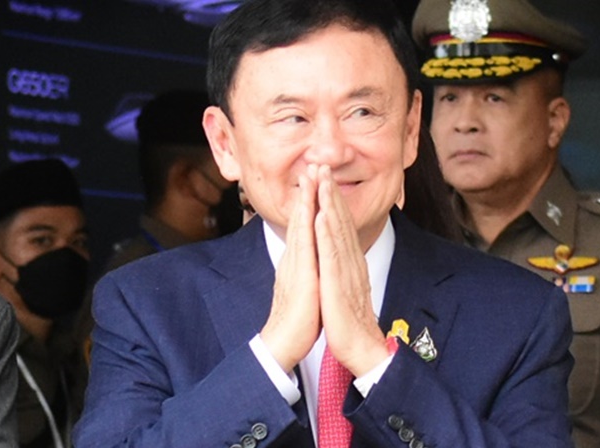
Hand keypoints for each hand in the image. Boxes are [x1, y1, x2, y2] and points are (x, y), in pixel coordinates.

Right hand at [260, 169, 320, 371]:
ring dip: (307, 199)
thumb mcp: (304, 287)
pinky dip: (308, 225)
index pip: (304, 225)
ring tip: (311, 175)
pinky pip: (305, 246)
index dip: (309, 201)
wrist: (284, 342)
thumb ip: (307, 270)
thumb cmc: (297, 319)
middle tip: (312, 165)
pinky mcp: (301, 275)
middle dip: (308, 190)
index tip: (315, 180)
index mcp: (298, 260)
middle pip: (301, 218)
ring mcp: (296, 264)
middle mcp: (295, 257)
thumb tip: (313, 261)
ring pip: (302, 225)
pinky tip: (312, 209)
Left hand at [314, 165, 387, 376]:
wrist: (361, 348)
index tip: (324, 178)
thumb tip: (338, 255)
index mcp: (349, 262)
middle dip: (330, 191)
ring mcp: (346, 271)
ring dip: (329, 203)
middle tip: (322, 165)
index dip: (332, 200)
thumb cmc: (350, 321)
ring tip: (322, 180)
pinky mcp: (338, 284)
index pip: (341, 225)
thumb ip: (343, 268)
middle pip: (340, 220)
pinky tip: (321, 216)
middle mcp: (350, 261)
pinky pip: (333, 255)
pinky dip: (327, 234)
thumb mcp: (346, 287)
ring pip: (337, 231)